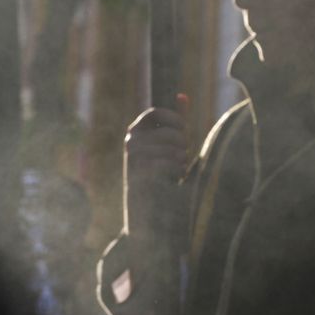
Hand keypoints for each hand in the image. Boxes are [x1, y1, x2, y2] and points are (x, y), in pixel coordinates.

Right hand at [123, 105, 186, 235]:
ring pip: (171, 148)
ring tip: (175, 174)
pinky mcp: (138, 175)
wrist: (148, 219)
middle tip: (180, 161)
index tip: (184, 131)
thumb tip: (183, 95)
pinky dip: (175, 172)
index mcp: (135, 134)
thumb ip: (175, 124)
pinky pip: (167, 163)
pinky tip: (172, 181)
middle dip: (183, 146)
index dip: (174, 119)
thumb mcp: (170, 148)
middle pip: (169, 132)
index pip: (155, 113)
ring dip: (180, 161)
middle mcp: (130, 143)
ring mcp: (132, 158)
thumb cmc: (162, 182)